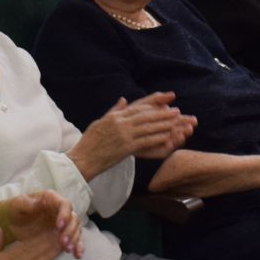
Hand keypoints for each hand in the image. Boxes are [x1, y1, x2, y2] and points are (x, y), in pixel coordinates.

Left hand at [3, 190, 84, 259]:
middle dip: (70, 230)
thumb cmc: (13, 210)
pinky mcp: (62, 235)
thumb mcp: (16, 205)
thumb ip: (25, 202)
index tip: (59, 226)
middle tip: (63, 242)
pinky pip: (74, 239)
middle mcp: (60, 210)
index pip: (64, 204)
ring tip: (68, 250)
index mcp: (51, 199)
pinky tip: (77, 255)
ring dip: (75, 239)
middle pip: (73, 218)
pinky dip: (78, 247)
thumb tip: (38, 202)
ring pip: (76, 229)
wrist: (11, 223)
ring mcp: (63, 223)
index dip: (65, 215)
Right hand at [73, 92, 192, 177]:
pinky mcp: (126, 148)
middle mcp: (120, 123)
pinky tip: (167, 136)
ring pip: (148, 127)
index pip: (138, 108)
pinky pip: (145, 141)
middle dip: (163, 113)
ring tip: (176, 122)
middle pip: (146, 116)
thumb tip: (124, 100)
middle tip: (177, 111)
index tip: (165, 102)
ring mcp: (124, 135)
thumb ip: (114, 111)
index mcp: (115, 117)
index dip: (153, 105)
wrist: (82, 159)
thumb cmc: (89, 143)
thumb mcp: (100, 122)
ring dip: (164, 124)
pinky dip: (157, 138)